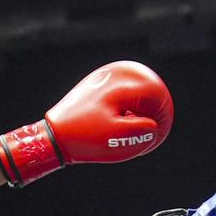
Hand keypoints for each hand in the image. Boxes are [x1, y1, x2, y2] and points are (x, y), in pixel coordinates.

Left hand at [0, 60, 173, 185]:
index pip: (155, 92)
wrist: (54, 134)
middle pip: (144, 88)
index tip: (158, 129)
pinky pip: (118, 94)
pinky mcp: (94, 85)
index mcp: (122, 87)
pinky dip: (123, 106)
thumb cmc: (85, 137)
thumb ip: (142, 130)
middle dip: (149, 110)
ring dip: (136, 108)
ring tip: (132, 127)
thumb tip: (154, 125)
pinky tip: (118, 121)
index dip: (162, 113)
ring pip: (131, 91)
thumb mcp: (118, 139)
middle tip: (148, 129)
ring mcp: (102, 78)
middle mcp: (113, 76)